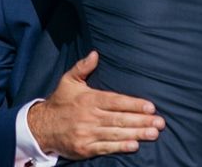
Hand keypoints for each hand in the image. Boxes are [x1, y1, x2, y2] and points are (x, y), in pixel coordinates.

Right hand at [28, 51, 164, 158]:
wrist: (41, 127)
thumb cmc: (60, 101)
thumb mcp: (68, 80)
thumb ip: (82, 67)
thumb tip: (95, 54)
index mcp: (88, 99)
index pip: (116, 101)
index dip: (134, 104)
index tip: (150, 107)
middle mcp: (89, 116)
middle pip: (120, 119)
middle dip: (141, 121)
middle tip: (160, 123)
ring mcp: (87, 134)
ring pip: (116, 133)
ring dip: (136, 134)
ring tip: (153, 134)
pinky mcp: (85, 148)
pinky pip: (106, 147)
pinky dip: (120, 147)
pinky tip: (134, 146)